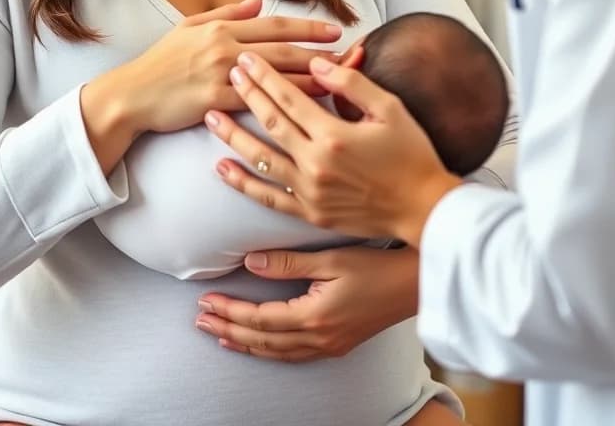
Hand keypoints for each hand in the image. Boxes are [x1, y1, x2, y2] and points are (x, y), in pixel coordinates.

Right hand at [90, 0, 341, 137]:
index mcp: (221, 28)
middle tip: (351, 54)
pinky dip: (286, 102)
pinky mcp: (216, 101)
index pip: (274, 24)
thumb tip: (258, 1)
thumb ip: (227, 13)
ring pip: (277, 74)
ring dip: (312, 76)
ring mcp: (221, 74)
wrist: (132, 95)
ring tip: (341, 80)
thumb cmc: (160, 63)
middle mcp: (225, 47)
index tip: (335, 29)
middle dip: (321, 51)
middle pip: (284, 47)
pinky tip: (309, 108)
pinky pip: (259, 102)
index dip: (308, 26)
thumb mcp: (189, 28)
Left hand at [194, 245, 418, 361]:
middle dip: (228, 329)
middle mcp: (319, 339)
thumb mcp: (331, 259)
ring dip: (244, 343)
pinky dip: (268, 350)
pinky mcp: (337, 345)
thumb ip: (288, 262)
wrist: (415, 286)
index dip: (229, 310)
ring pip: (276, 353)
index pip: (260, 318)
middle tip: (199, 320)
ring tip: (219, 335)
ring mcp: (329, 347)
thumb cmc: (376, 266)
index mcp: (315, 317)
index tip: (205, 300)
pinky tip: (258, 345)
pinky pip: (292, 355)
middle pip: (262, 340)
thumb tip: (249, 264)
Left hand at [205, 53, 460, 245]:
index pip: (289, 98)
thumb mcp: (389, 110)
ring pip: (261, 158)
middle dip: (246, 94)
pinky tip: (222, 168)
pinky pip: (268, 197)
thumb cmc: (412, 155)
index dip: (265, 76)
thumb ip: (351, 83)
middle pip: (270, 123)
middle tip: (228, 73)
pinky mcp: (310, 213)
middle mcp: (317, 163)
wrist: (424, 209)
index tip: (247, 59)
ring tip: (210, 115)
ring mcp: (310, 191)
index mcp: (336, 135)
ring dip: (233, 135)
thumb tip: (317, 62)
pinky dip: (242, 182)